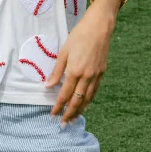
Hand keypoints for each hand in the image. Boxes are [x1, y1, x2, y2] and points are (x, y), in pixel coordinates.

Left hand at [44, 8, 112, 126]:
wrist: (99, 27)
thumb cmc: (79, 36)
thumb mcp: (64, 51)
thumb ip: (57, 71)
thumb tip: (48, 86)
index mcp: (74, 71)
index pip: (65, 94)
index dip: (59, 106)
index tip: (53, 114)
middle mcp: (86, 76)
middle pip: (77, 100)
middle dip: (69, 113)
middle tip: (63, 124)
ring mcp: (96, 75)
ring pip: (88, 98)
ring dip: (80, 110)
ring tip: (74, 118)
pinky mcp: (102, 72)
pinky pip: (95, 91)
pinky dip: (89, 100)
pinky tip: (85, 105)